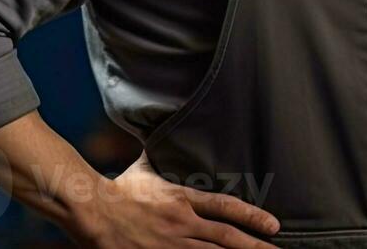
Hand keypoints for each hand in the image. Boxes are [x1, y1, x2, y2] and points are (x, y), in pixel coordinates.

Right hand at [71, 150, 280, 247]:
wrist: (92, 211)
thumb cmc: (118, 189)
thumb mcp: (144, 168)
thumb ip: (160, 155)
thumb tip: (165, 130)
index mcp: (182, 199)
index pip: (225, 207)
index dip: (252, 216)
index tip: (274, 225)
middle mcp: (181, 224)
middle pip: (226, 238)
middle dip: (255, 247)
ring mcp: (170, 246)